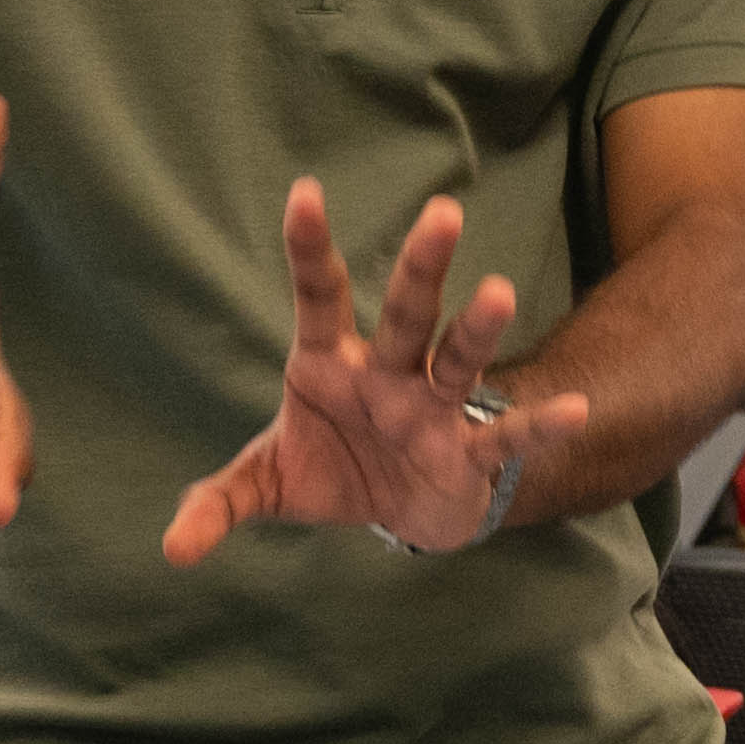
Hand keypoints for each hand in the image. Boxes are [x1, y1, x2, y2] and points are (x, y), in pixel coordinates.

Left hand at [162, 179, 589, 569]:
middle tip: (442, 214)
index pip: (318, 297)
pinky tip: (573, 412)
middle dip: (420, 268)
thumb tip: (171, 549)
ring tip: (496, 292)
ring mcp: (431, 408)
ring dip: (475, 331)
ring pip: (456, 360)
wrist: (400, 511)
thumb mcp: (268, 484)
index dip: (311, 249)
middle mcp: (386, 372)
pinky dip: (536, 427)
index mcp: (328, 364)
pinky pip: (503, 437)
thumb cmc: (334, 470)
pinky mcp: (465, 452)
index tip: (305, 194)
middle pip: (404, 313)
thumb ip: (219, 503)